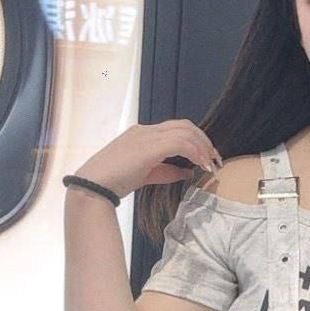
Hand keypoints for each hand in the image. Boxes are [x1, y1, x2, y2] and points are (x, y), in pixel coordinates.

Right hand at [72, 119, 222, 200]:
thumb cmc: (114, 182)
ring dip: (202, 148)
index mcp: (143, 134)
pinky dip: (195, 153)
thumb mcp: (146, 175)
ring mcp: (147, 135)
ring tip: (211, 165)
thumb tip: (188, 172)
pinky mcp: (149, 146)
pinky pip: (180, 143)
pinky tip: (201, 166)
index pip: (176, 128)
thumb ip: (168, 171)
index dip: (196, 140)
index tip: (207, 158)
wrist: (94, 185)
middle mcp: (146, 130)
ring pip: (185, 132)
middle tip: (215, 160)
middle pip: (185, 126)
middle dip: (204, 141)